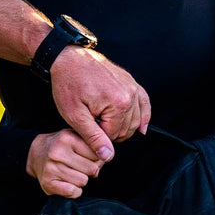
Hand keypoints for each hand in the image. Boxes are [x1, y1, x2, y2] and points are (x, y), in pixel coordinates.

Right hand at [26, 129, 104, 198]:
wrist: (37, 153)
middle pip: (92, 169)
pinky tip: (68, 182)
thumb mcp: (78, 136)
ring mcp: (51, 168)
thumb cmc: (64, 146)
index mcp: (67, 138)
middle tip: (80, 165)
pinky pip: (73, 192)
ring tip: (72, 172)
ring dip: (81, 180)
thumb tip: (107, 157)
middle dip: (90, 170)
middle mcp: (57, 152)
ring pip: (83, 181)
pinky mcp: (47, 183)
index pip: (97, 154)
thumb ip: (94, 144)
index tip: (89, 156)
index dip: (97, 158)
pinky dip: (74, 191)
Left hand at [50, 46, 151, 161]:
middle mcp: (130, 95)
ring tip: (105, 124)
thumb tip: (107, 155)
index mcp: (118, 104)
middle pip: (126, 129)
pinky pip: (144, 102)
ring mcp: (133, 87)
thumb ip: (92, 137)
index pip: (113, 135)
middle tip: (93, 127)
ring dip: (123, 126)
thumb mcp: (75, 115)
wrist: (70, 58)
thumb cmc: (69, 84)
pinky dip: (145, 116)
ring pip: (136, 120)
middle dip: (110, 132)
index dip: (98, 137)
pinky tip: (143, 128)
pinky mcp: (131, 82)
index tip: (86, 131)